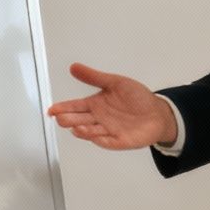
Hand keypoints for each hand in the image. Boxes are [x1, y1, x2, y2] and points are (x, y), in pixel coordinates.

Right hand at [46, 62, 176, 149]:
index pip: (75, 106)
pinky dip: (101, 140)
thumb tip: (74, 67)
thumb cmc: (137, 97)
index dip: (62, 108)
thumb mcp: (115, 82)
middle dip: (69, 120)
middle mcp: (98, 119)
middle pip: (78, 120)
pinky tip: (94, 137)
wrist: (157, 112)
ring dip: (83, 131)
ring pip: (90, 132)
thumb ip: (94, 77)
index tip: (52, 109)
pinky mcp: (119, 141)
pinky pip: (108, 142)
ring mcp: (108, 130)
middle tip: (61, 118)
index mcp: (95, 104)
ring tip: (76, 127)